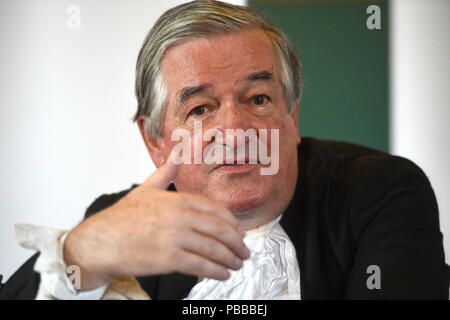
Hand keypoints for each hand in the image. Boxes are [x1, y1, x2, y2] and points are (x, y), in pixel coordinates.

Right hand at [63, 151, 249, 290]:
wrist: (100, 241)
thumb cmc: (122, 217)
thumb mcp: (146, 189)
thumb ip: (166, 173)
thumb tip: (177, 153)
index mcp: (177, 200)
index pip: (215, 210)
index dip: (232, 222)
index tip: (240, 231)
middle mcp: (180, 217)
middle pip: (219, 230)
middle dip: (236, 242)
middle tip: (244, 250)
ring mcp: (175, 238)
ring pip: (213, 249)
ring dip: (230, 259)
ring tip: (237, 263)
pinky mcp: (169, 259)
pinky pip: (200, 265)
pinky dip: (216, 271)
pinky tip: (223, 273)